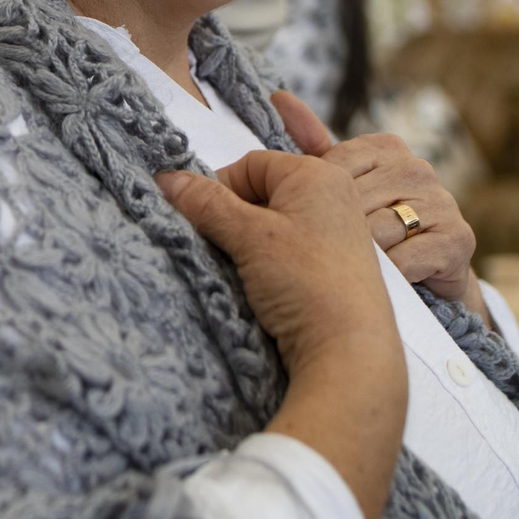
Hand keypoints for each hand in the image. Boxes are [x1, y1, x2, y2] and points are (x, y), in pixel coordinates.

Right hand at [156, 148, 396, 378]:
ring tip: (244, 272)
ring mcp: (339, 233)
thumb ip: (206, 203)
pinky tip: (266, 287)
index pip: (250, 164)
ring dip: (248, 243)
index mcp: (318, 175)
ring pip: (274, 224)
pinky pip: (291, 250)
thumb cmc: (307, 283)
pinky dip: (270, 262)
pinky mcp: (338, 267)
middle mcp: (335, 197)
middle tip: (221, 248)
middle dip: (233, 217)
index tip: (203, 220)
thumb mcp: (248, 236)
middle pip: (262, 192)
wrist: (351, 354)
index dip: (219, 188)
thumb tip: (167, 178)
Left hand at [273, 91, 487, 319]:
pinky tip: (387, 281)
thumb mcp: (340, 185)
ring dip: (362, 260)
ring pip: (375, 232)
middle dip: (336, 235)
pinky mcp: (458, 237)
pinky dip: (388, 277)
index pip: (331, 168)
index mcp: (386, 147)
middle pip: (351, 203)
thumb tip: (277, 96)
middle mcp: (417, 168)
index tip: (311, 224)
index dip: (314, 203)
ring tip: (360, 270)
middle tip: (334, 256)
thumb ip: (311, 145)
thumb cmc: (373, 227)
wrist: (430, 279)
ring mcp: (442, 200)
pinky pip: (403, 259)